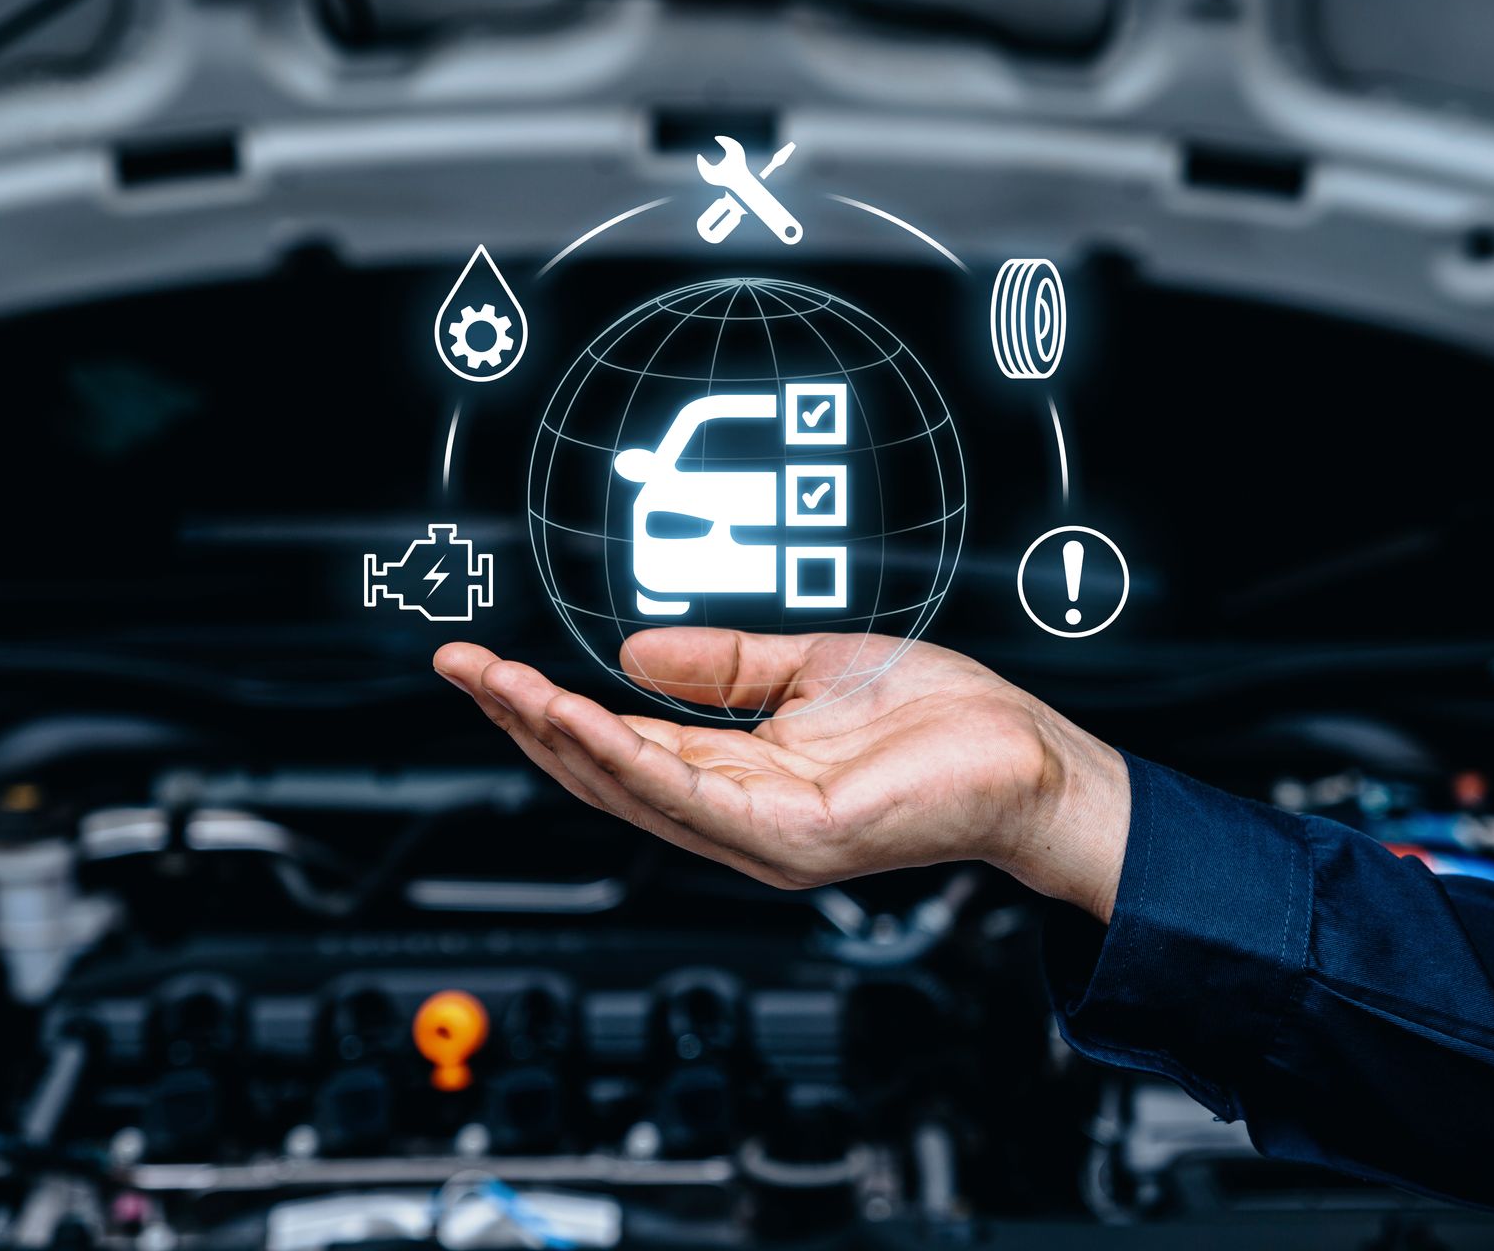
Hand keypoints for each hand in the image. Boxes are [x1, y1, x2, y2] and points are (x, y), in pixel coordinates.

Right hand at [433, 630, 1131, 922]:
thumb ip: (721, 666)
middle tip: (462, 669)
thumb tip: (631, 654)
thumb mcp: (808, 668)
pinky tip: (576, 717)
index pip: (622, 745)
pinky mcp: (792, 839)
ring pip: (632, 787)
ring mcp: (761, 837)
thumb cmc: (941, 721)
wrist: (1031, 759)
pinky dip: (624, 755)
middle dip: (526, 720)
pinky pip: (689, 794)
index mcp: (740, 777)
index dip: (549, 708)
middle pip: (606, 772)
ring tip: (498, 686)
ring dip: (556, 735)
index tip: (490, 666)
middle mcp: (738, 818)